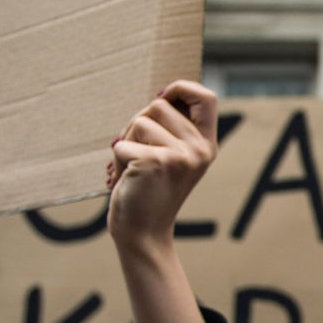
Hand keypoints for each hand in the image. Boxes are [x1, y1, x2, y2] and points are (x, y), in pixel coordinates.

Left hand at [106, 80, 218, 256]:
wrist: (143, 234)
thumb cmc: (149, 191)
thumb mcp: (171, 157)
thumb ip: (172, 129)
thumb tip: (161, 95)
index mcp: (206, 146)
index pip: (206, 97)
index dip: (182, 88)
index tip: (164, 97)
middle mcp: (199, 150)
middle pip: (158, 105)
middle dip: (138, 123)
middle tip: (137, 153)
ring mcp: (180, 156)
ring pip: (139, 121)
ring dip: (125, 142)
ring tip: (132, 169)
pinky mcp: (155, 163)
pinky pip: (122, 143)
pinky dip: (116, 161)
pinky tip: (126, 180)